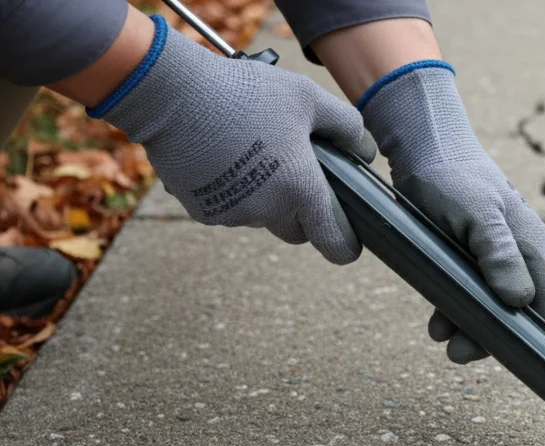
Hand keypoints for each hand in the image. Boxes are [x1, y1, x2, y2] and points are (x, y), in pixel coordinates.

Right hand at [96, 17, 374, 264]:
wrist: (171, 94)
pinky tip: (222, 157)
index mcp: (300, 189)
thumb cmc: (245, 93)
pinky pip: (228, 209)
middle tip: (292, 171)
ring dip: (263, 197)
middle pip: (297, 229)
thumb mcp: (307, 98)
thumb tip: (366, 151)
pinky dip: (231, 192)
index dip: (345, 246)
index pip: (334, 242)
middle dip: (300, 210)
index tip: (349, 244)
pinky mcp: (202, 211)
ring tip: (252, 151)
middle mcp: (267, 211)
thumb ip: (346, 126)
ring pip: (261, 217)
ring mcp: (233, 214)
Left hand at [360, 63, 544, 363]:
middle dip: (496, 340)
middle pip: (520, 314)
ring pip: (490, 309)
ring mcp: (491, 260)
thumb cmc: (454, 176)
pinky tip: (435, 320)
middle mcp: (517, 258)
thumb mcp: (478, 213)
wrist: (424, 148)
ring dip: (468, 329)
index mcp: (531, 247)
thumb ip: (499, 254)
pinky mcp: (466, 259)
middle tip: (459, 353)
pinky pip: (467, 296)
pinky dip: (453, 312)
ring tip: (442, 338)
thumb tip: (518, 300)